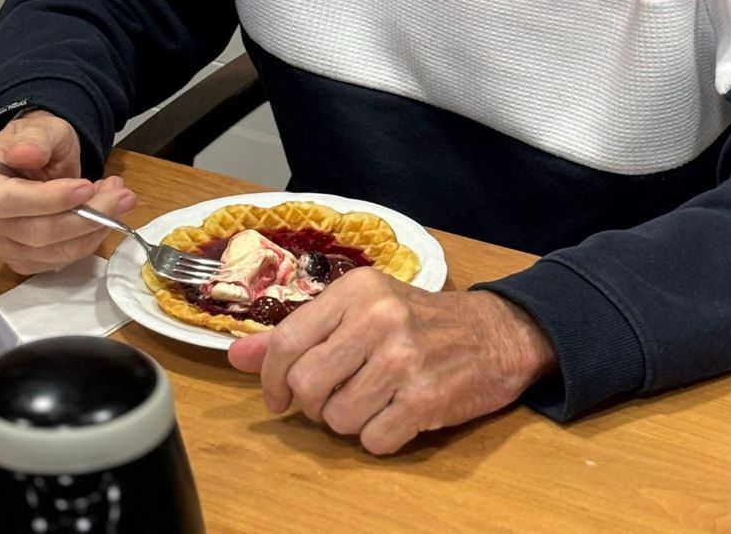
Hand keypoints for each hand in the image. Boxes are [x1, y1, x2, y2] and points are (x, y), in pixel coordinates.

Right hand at [0, 110, 135, 274]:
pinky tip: (101, 216)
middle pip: (33, 232)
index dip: (48, 200)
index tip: (86, 187)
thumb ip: (36, 140)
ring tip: (118, 199)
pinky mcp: (16, 258)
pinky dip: (86, 240)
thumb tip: (25, 153)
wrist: (35, 156)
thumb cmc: (38, 140)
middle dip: (86, 217)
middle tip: (123, 195)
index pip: (5, 201)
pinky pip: (55, 261)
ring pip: (49, 251)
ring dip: (93, 229)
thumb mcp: (43, 128)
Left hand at [228, 267, 556, 453]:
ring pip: (337, 419)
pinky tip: (399, 412)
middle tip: (336, 396)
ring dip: (350, 421)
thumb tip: (235, 356)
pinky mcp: (425, 399)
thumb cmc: (420, 321)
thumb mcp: (361, 310)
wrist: (495, 333)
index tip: (279, 396)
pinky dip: (381, 437)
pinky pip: (373, 441)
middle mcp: (379, 318)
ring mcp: (403, 359)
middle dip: (313, 404)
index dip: (272, 380)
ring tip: (375, 399)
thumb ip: (299, 332)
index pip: (287, 342)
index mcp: (357, 290)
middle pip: (306, 386)